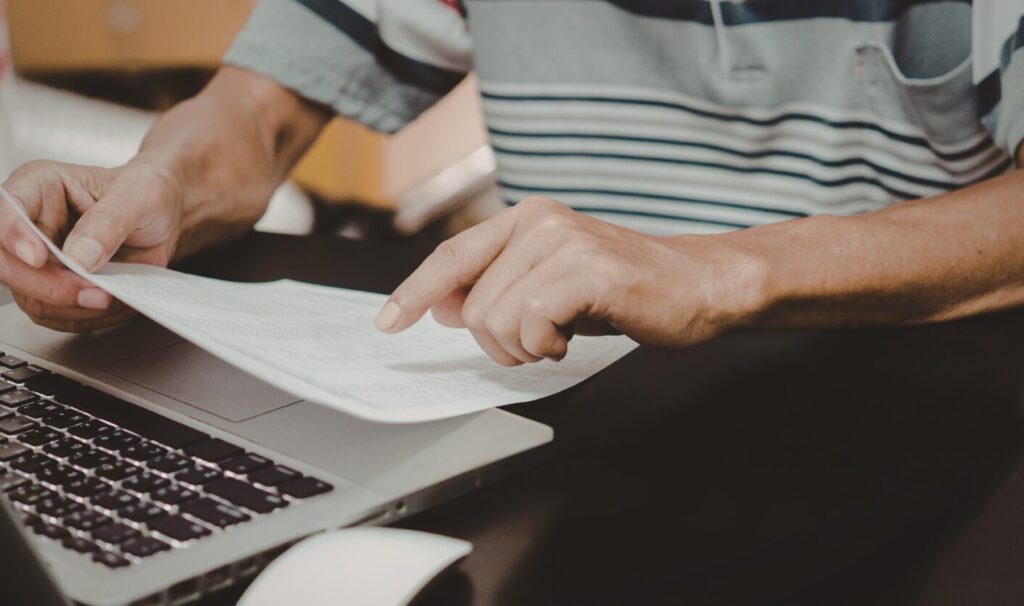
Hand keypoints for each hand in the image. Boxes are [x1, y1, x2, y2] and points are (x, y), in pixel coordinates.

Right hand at [0, 159, 183, 331]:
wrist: (162, 217)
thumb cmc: (146, 193)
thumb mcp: (139, 195)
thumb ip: (110, 221)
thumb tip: (80, 256)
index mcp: (40, 186)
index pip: (6, 210)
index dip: (14, 236)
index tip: (38, 257)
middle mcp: (30, 223)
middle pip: (8, 265)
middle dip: (50, 287)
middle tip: (95, 292)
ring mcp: (39, 260)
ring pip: (31, 298)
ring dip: (72, 307)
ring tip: (111, 296)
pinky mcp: (54, 285)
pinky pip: (55, 314)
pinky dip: (84, 317)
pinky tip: (111, 303)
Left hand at [375, 197, 766, 364]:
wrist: (699, 284)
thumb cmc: (626, 289)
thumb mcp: (551, 285)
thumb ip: (497, 287)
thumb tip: (438, 306)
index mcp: (526, 220)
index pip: (452, 255)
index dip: (414, 291)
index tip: (388, 322)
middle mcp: (539, 222)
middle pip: (471, 306)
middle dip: (498, 343)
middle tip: (542, 342)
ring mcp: (563, 242)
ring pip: (495, 320)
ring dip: (525, 349)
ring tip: (561, 337)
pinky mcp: (587, 269)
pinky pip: (531, 325)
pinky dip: (547, 346)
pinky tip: (574, 338)